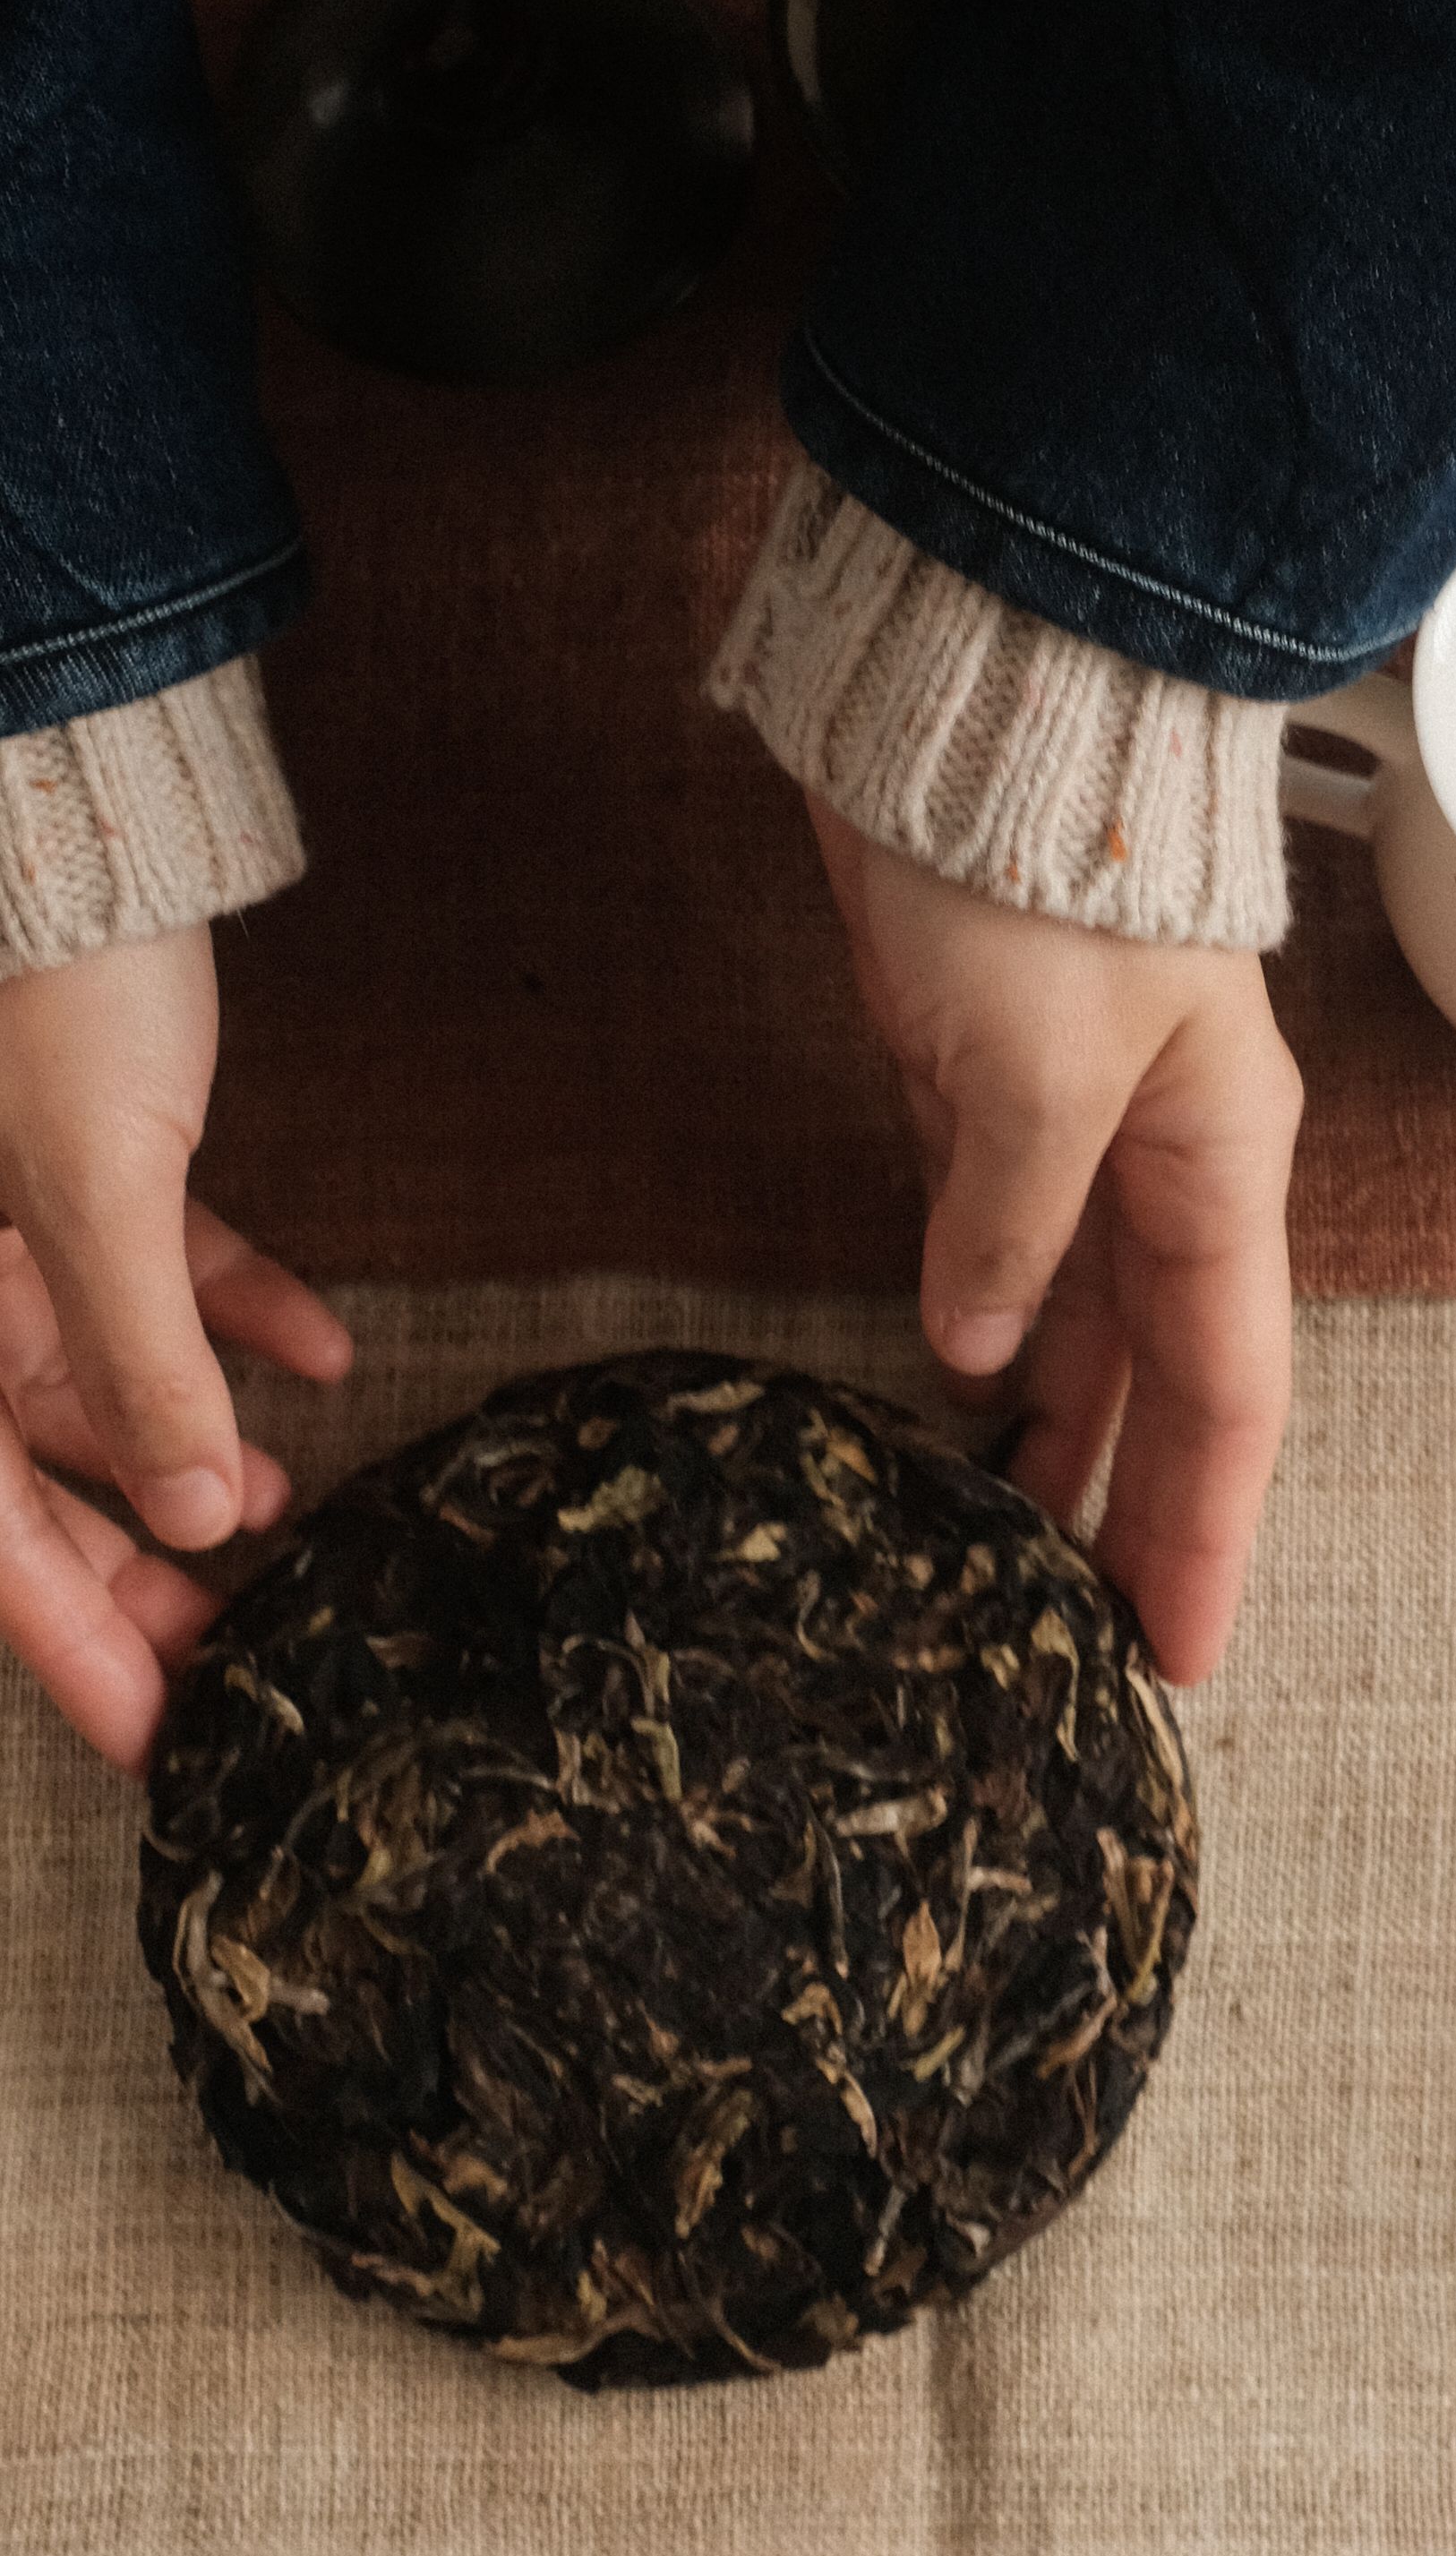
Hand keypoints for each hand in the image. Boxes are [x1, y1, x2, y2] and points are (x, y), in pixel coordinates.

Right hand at [0, 928, 354, 1775]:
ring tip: (294, 1524)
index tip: (155, 1743)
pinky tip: (324, 1353)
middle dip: (140, 1580)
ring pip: (102, 1389)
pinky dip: (237, 1316)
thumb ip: (143, 1360)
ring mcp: (14, 1224)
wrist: (63, 812)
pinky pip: (158, 1273)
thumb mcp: (97, 1187)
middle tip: (243, 1666)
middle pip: (39, 1483)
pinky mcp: (86, 1157)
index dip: (68, 1649)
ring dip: (196, 1457)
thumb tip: (197, 1519)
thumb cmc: (49, 986)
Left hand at [809, 807, 1301, 1685]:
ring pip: (1086, 1330)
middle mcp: (1173, 1165)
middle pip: (1166, 1380)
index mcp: (1221, 1164)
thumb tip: (971, 1347)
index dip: (1205, 1529)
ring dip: (1059, 1442)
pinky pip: (1010, 1262)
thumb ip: (1002, 1221)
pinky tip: (956, 1417)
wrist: (983, 696)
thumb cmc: (1038, 860)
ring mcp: (1085, 1133)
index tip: (1179, 1652)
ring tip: (1012, 1566)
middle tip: (1092, 1649)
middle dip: (1138, 1513)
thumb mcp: (1027, 1062)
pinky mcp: (992, 1097)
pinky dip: (992, 1350)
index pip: (1226, 1393)